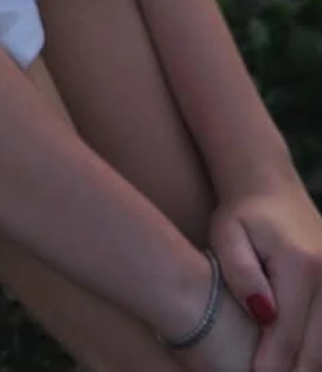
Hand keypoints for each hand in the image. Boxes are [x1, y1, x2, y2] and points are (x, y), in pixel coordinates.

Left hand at [211, 172, 321, 370]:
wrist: (270, 187)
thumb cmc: (241, 215)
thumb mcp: (227, 235)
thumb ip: (241, 274)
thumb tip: (264, 315)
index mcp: (301, 263)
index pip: (288, 332)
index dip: (272, 365)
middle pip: (317, 347)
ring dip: (309, 364)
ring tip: (283, 371)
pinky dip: (318, 349)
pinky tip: (301, 361)